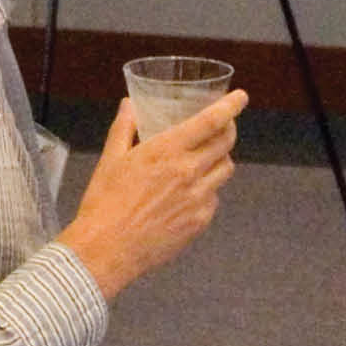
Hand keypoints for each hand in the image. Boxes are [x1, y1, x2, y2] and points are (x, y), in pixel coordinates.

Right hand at [58, 88, 248, 297]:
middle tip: (222, 127)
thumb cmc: (105, 203)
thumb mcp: (111, 159)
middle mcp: (189, 171)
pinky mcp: (199, 221)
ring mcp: (198, 198)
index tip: (240, 97)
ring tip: (205, 159)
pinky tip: (190, 193)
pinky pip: (214, 198)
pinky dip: (207, 190)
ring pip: (225, 170)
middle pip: (226, 143)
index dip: (230, 106)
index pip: (211, 121)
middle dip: (228, 130)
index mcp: (167, 150)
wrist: (107, 249)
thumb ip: (124, 128)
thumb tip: (129, 105)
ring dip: (220, 159)